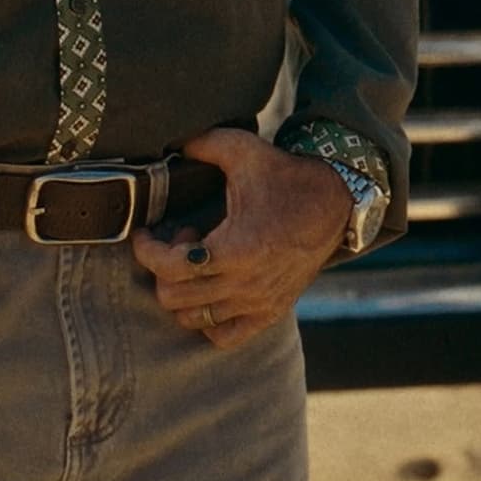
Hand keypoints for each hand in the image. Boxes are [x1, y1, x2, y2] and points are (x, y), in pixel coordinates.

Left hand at [131, 128, 350, 348]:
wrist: (335, 202)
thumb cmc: (286, 177)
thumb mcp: (243, 151)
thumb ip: (202, 144)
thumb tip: (172, 144)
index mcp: (235, 249)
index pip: (168, 268)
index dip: (146, 250)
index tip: (145, 234)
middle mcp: (245, 284)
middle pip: (173, 297)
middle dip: (166, 267)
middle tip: (182, 240)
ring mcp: (258, 303)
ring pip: (192, 319)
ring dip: (186, 290)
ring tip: (200, 262)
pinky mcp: (271, 311)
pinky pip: (224, 336)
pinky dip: (209, 320)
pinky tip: (212, 291)